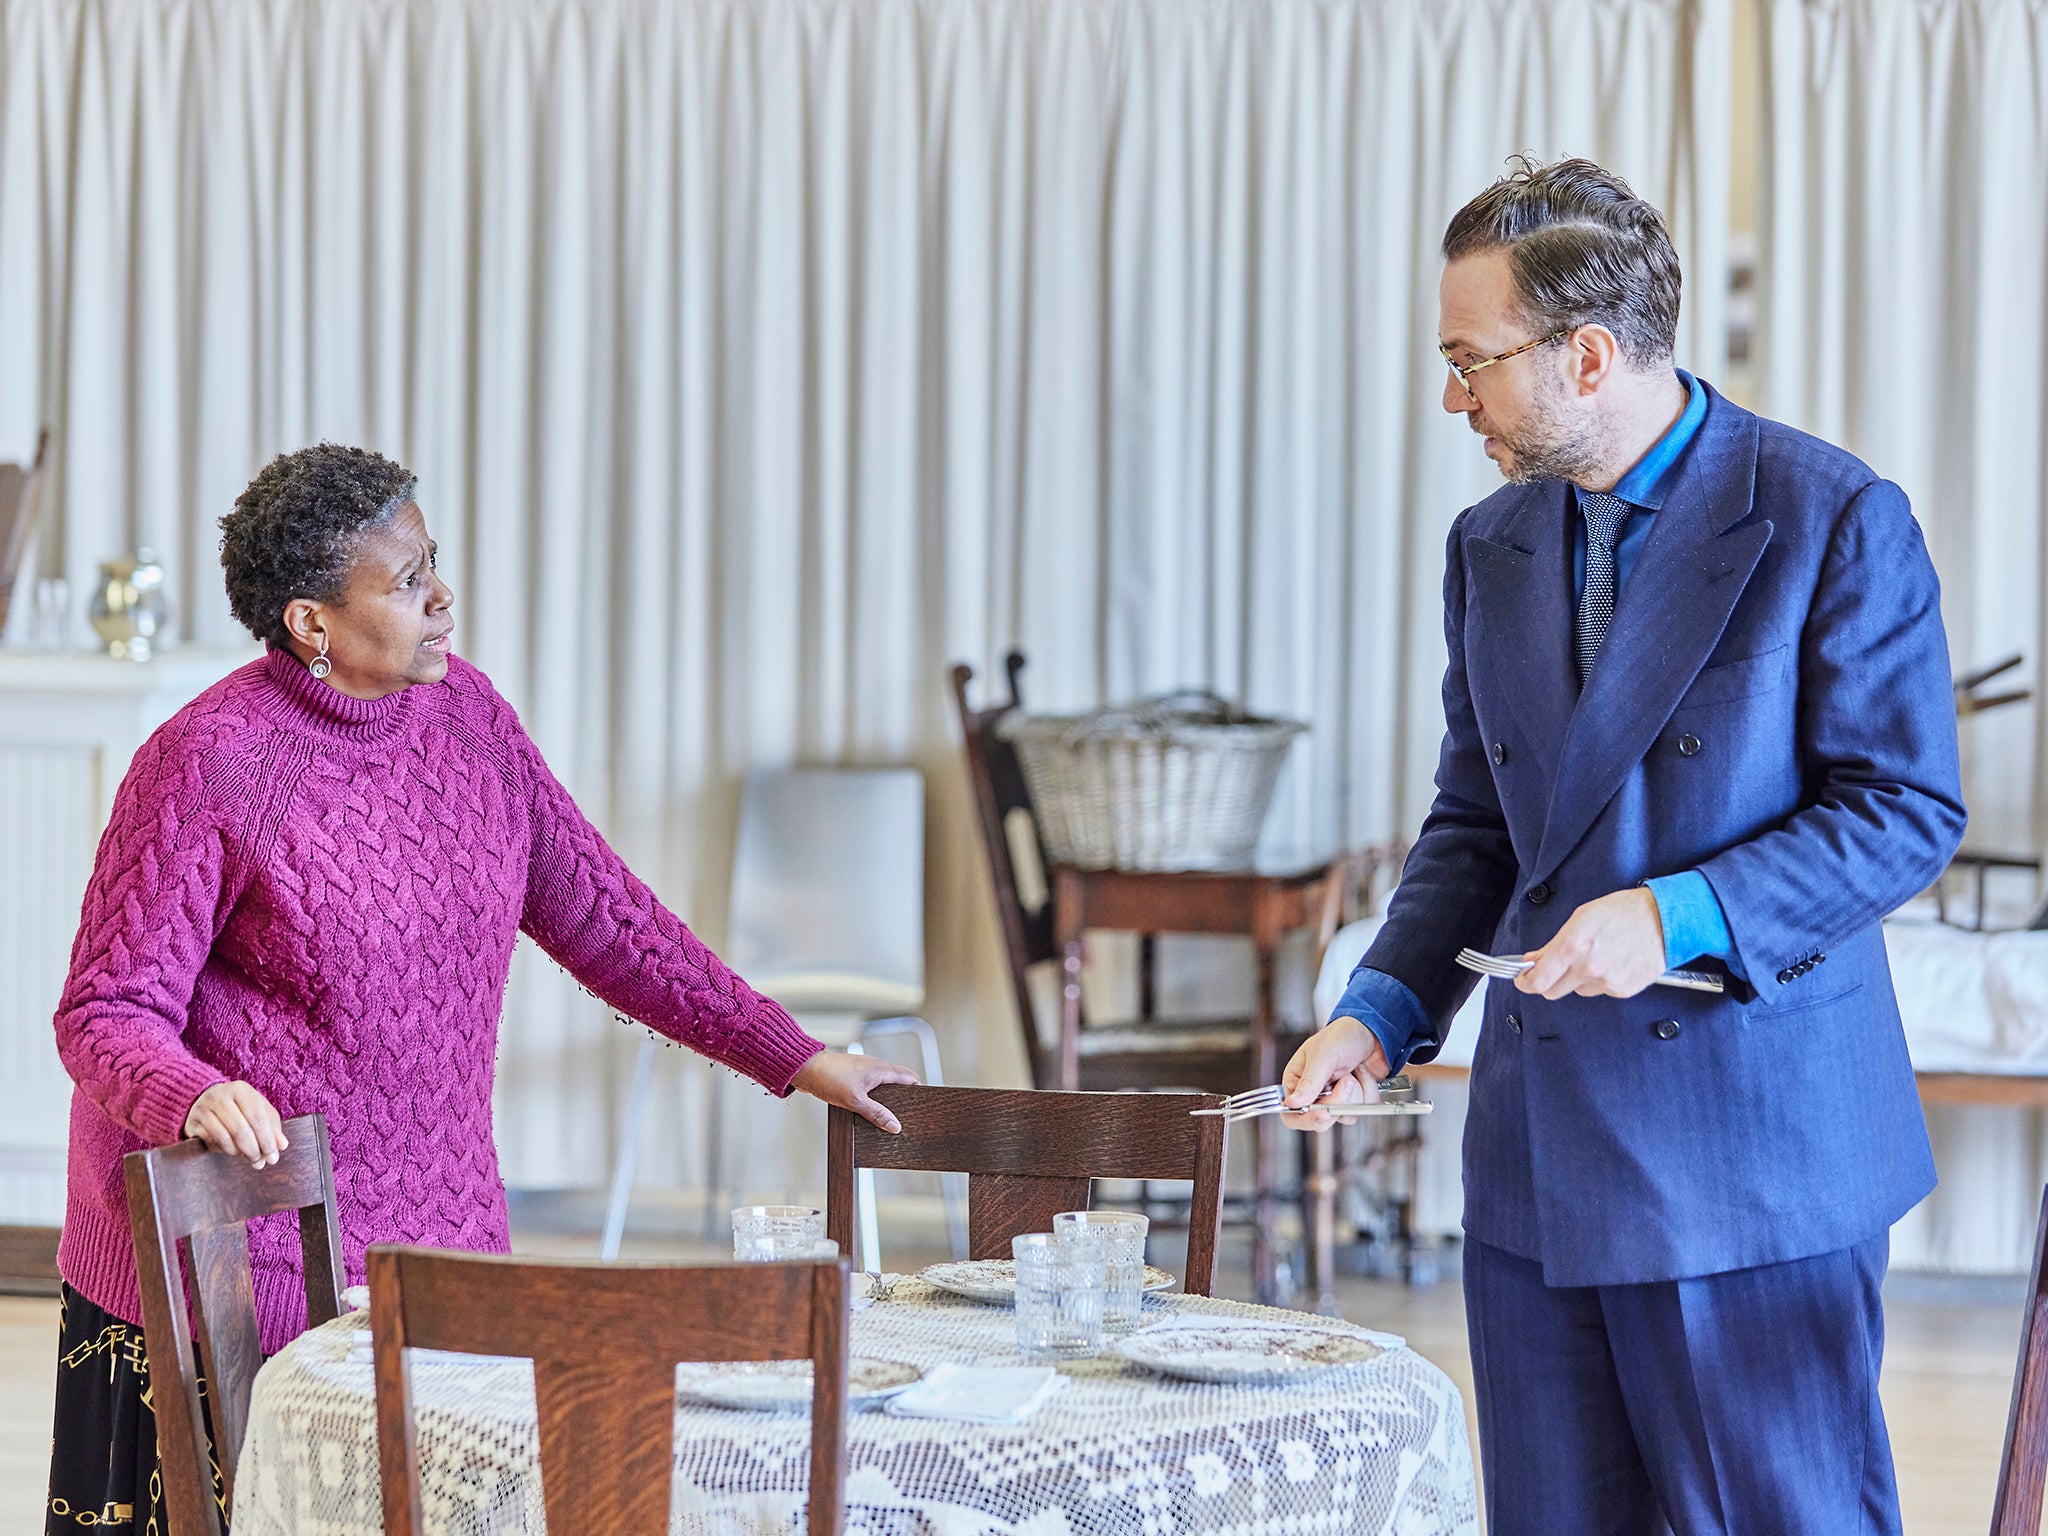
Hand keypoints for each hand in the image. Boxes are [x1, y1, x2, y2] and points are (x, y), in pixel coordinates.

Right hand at [183, 1081, 287, 1168]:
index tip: (273, 1157)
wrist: (204, 1100)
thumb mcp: (258, 1110)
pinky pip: (211, 1143)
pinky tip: (233, 1151)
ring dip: (239, 1153)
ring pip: (225, 1138)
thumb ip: (272, 1126)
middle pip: (241, 1129)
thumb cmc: (238, 1106)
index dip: (267, 1139)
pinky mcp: (193, 1123)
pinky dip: (225, 1151)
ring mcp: (203, 1109)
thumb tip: (281, 1145)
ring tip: (249, 1158)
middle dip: (254, 1150)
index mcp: (240, 1089)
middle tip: (261, 1162)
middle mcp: (219, 1096)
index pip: (257, 1117)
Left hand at [791, 1051, 917, 1133]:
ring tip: (885, 1117)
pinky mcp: (852, 1076)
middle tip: (903, 1116)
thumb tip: (895, 1126)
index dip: (917, 1090)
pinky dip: (871, 1098)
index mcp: (881, 1069)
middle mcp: (875, 1067)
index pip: (909, 1077)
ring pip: (882, 1086)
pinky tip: (866, 1111)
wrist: (805, 1069)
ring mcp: (863, 1071)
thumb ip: (877, 1114)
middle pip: (897, 1082)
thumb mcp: (856, 1101)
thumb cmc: (829, 1078)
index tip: (920, 1105)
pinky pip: (869, 1088)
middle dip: (901, 1098)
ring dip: (884, 1100)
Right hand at [1279, 1018, 1389, 1131]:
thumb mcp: (1323, 1055)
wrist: (1372, 1032)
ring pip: (1344, 1116)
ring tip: (1353, 1071)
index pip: (1292, 1114)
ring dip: (1356, 1093)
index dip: (1306, 1118)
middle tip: (1346, 1079)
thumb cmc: (1341, 1036)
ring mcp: (1334, 1099)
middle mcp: (1313, 1094)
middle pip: (1321, 1120)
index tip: (1323, 1114)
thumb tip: (1292, 1103)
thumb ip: (1309, 1081)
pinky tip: (1362, 1074)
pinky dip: (1368, 1091)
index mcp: (1297, 1081)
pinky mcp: (1353, 1101)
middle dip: (1338, 1100)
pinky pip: (1362, 1110)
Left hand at [1515, 887, 1666, 999]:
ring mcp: (1607, 982)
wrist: (1664, 920)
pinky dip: (1600, 981)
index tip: (1523, 980)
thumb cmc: (1624, 912)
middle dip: (1550, 980)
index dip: (1526, 983)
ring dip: (1578, 979)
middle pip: (1553, 991)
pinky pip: (1600, 991)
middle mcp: (1588, 968)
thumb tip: (1534, 960)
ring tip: (1596, 956)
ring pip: (1578, 991)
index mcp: (1573, 946)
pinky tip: (1612, 962)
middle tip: (1556, 967)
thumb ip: (1554, 944)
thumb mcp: (1580, 918)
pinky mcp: (1623, 991)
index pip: (1538, 980)